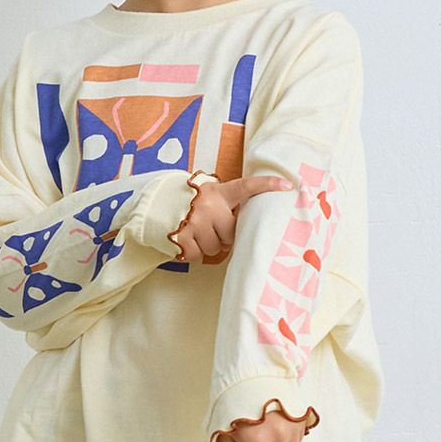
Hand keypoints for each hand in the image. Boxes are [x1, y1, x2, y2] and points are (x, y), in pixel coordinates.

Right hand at [175, 175, 292, 261]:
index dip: (266, 185)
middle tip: (210, 227)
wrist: (153, 205)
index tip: (287, 185)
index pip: (246, 187)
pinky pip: (197, 256)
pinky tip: (185, 240)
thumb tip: (244, 231)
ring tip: (194, 232)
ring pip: (214, 248)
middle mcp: (208, 206)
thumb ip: (225, 205)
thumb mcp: (206, 195)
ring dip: (207, 245)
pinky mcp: (181, 238)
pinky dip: (192, 252)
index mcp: (217, 193)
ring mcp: (194, 223)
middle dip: (222, 236)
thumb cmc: (187, 203)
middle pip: (230, 234)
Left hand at [214, 409, 306, 441]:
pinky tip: (275, 424)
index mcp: (257, 439)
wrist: (249, 375)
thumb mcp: (226, 437)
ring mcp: (293, 425)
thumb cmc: (232, 408)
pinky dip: (287, 440)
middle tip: (254, 440)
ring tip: (264, 430)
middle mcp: (279, 433)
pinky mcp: (302, 418)